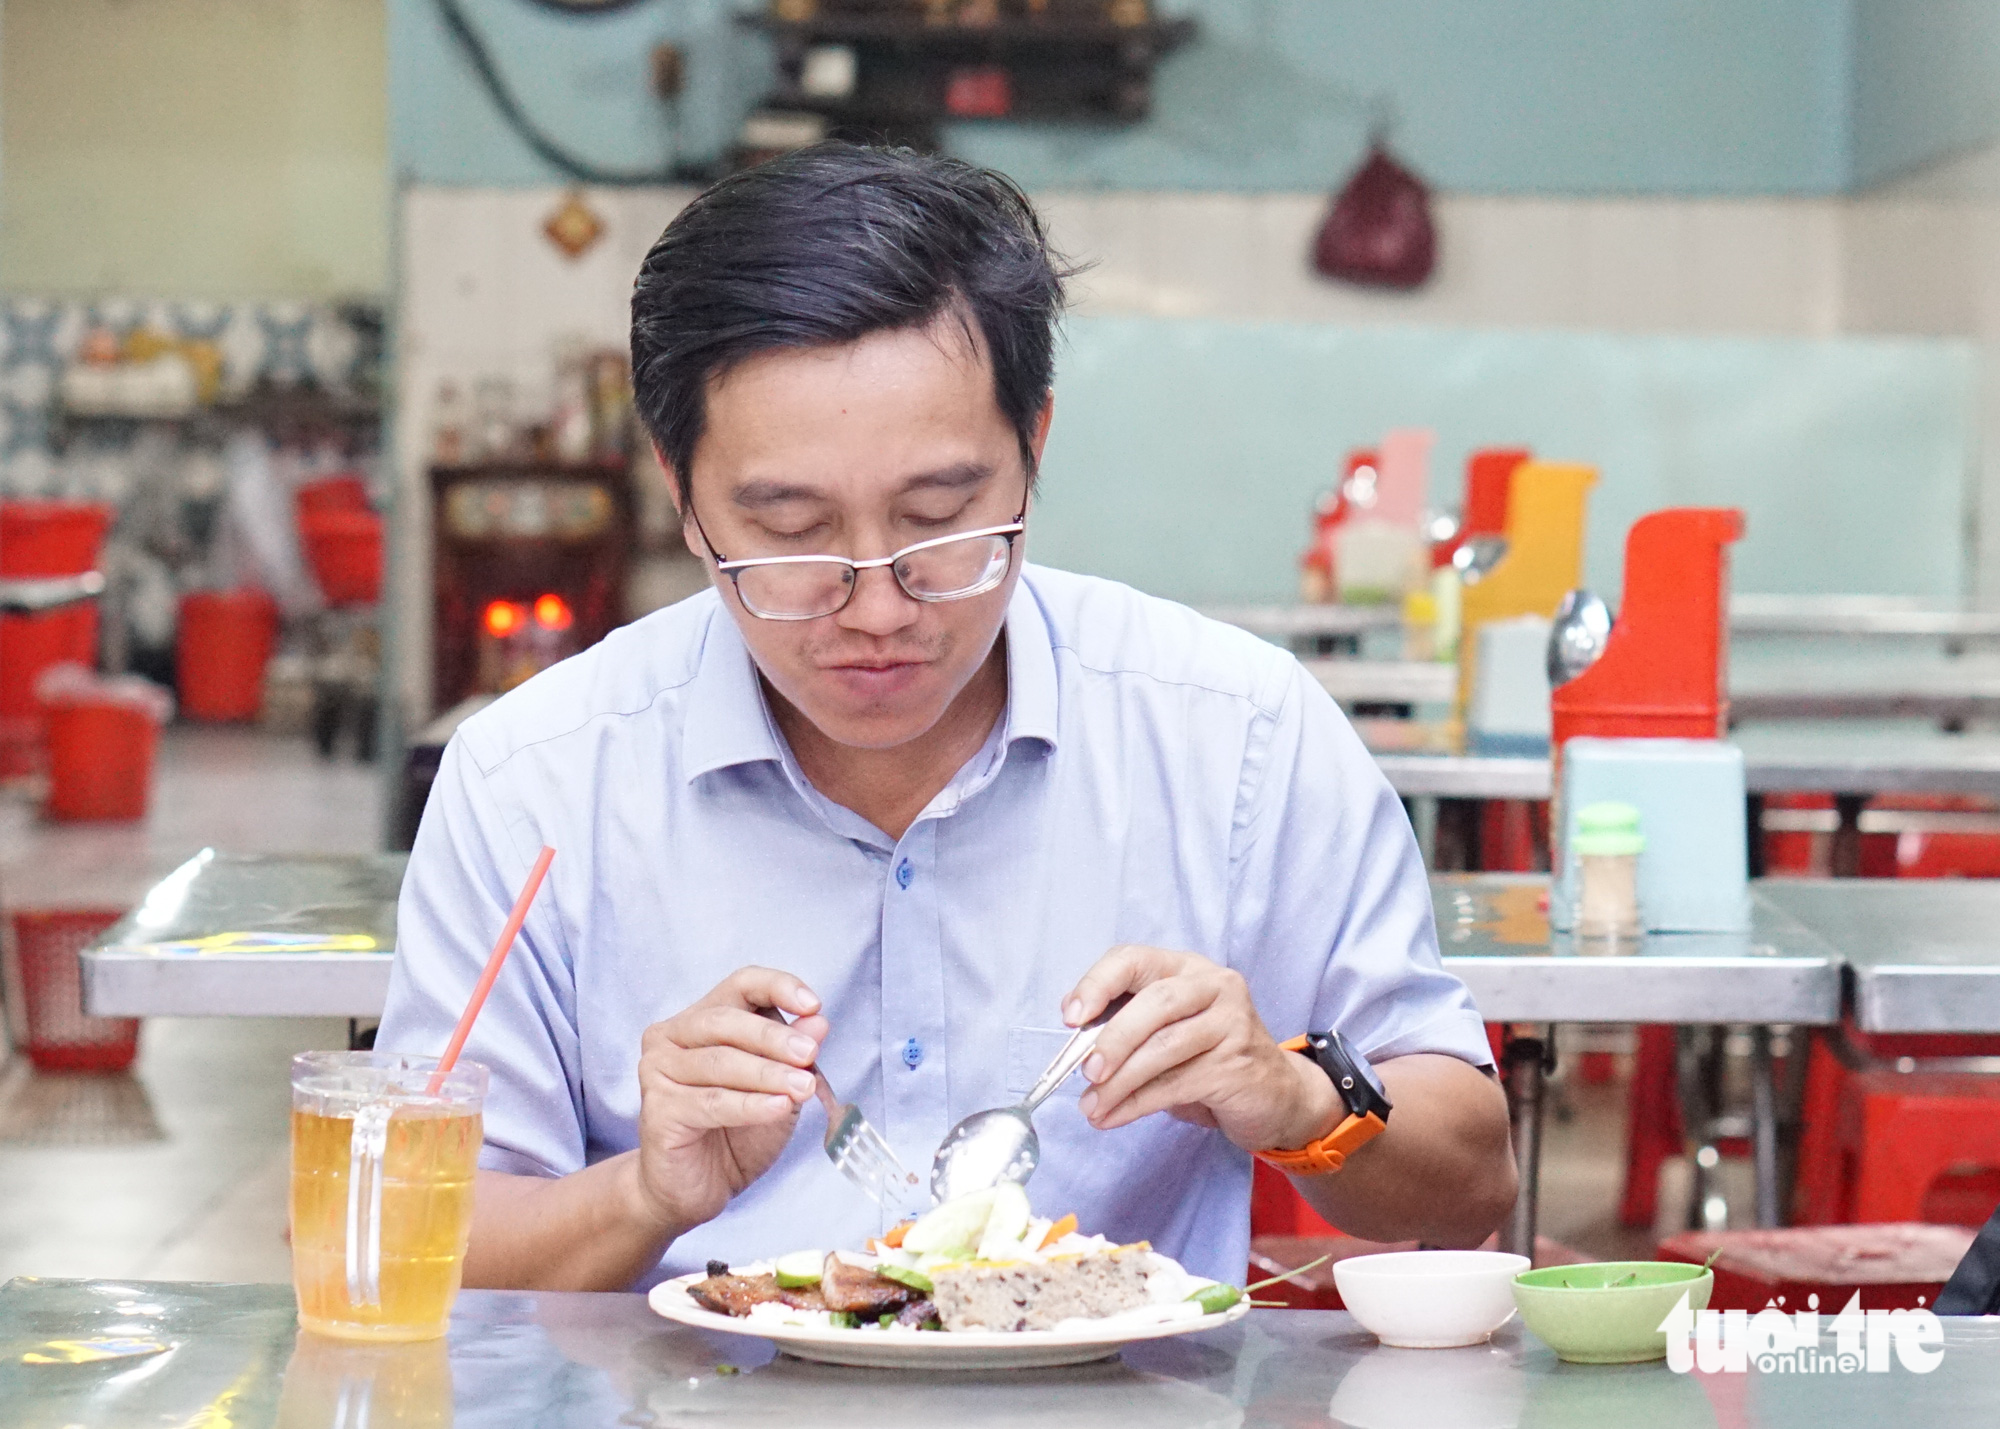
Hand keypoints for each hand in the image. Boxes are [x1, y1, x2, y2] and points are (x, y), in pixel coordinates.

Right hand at [627, 967, 826, 1237]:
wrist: (695, 1188)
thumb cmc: (735, 1131)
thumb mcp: (778, 1088)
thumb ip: (794, 1055)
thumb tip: (818, 1023)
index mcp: (702, 1018)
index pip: (740, 984)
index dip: (777, 987)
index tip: (813, 1004)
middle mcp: (671, 1036)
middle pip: (726, 1020)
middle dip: (773, 1037)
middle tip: (810, 1054)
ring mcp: (658, 1071)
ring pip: (719, 1062)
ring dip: (767, 1074)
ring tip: (802, 1087)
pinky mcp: (657, 1110)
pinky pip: (711, 1102)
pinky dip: (749, 1105)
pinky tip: (778, 1108)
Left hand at [1063, 945, 1339, 1153]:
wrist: (1276, 1094)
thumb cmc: (1209, 1057)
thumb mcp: (1167, 1031)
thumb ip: (1129, 1025)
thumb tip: (1076, 1040)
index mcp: (1186, 967)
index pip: (1134, 959)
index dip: (1098, 983)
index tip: (1070, 1016)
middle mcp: (1214, 985)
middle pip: (1154, 1002)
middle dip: (1113, 1039)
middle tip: (1086, 1072)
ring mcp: (1232, 1023)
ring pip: (1165, 1048)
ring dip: (1120, 1082)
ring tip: (1092, 1107)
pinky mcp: (1237, 1064)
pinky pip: (1177, 1084)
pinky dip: (1137, 1104)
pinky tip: (1114, 1116)